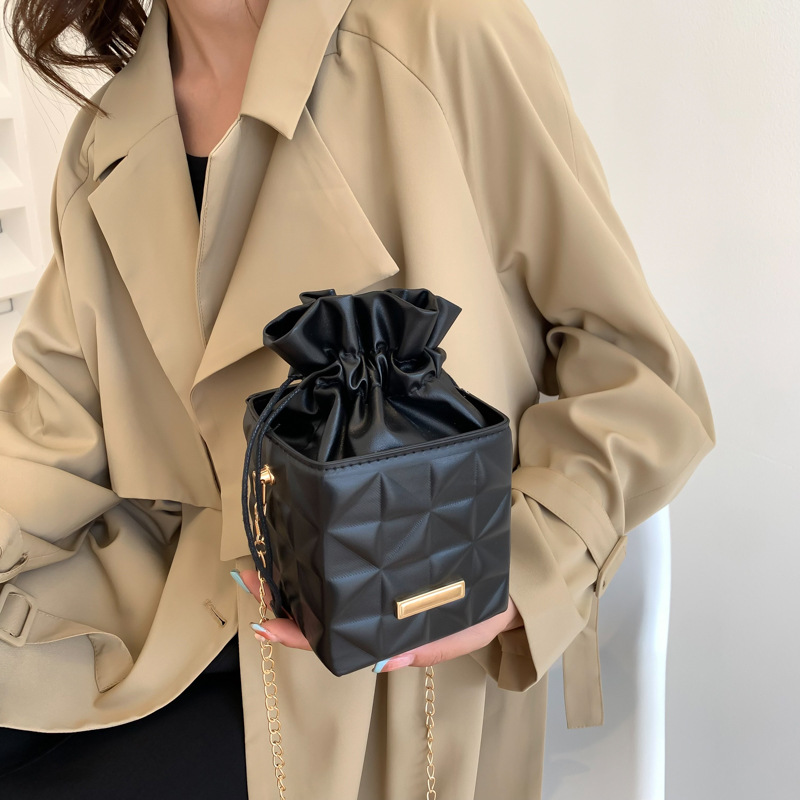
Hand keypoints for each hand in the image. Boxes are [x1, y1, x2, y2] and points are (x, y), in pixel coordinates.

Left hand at [235, 569, 522, 671]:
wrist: (508, 576)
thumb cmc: (484, 609)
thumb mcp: (460, 634)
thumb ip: (425, 648)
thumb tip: (381, 663)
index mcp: (385, 628)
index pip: (333, 636)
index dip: (298, 633)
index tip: (267, 625)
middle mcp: (375, 602)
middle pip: (319, 604)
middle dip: (282, 594)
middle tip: (248, 576)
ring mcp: (377, 576)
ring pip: (325, 578)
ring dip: (292, 570)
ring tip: (262, 556)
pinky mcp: (386, 549)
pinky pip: (346, 554)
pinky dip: (321, 549)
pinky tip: (301, 535)